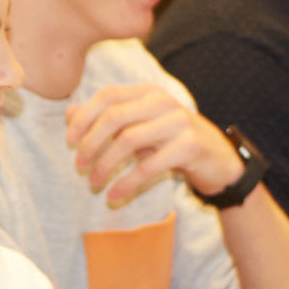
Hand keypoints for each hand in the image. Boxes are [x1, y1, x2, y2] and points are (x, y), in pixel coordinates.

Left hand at [66, 81, 245, 211]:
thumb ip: (108, 119)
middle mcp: (163, 101)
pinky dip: (127, 183)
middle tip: (79, 166)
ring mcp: (179, 121)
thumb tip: (69, 114)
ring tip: (94, 183)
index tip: (69, 141)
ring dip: (105, 165)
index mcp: (148, 92)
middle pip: (114, 117)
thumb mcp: (140, 128)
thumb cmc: (173, 143)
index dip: (84, 117)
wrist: (219, 161)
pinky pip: (149, 165)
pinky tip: (115, 196)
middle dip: (91, 143)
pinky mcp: (190, 145)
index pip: (108, 96)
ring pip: (128, 140)